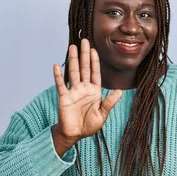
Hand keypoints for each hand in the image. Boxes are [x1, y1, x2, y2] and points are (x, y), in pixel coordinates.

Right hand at [51, 39, 121, 155]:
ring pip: (73, 72)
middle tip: (85, 41)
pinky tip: (56, 65)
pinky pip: (60, 84)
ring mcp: (73, 92)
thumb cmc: (89, 125)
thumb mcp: (102, 114)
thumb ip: (109, 102)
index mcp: (94, 91)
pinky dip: (58, 75)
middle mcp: (83, 89)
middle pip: (84, 68)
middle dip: (85, 55)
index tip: (95, 50)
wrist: (75, 134)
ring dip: (73, 60)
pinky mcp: (64, 97)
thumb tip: (120, 91)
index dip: (95, 61)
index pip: (95, 73)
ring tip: (73, 46)